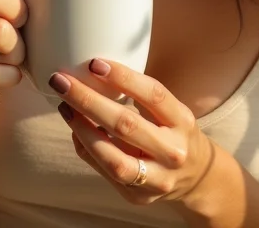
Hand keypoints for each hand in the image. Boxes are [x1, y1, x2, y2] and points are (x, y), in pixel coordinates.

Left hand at [49, 59, 215, 206]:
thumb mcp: (172, 110)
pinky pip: (105, 171)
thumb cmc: (175, 132)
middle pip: (125, 125)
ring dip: (82, 129)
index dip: (123, 77)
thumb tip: (95, 73)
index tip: (94, 63)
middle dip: (88, 101)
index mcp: (182, 120)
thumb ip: (142, 95)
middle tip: (62, 82)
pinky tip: (76, 130)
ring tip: (65, 107)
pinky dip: (86, 148)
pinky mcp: (138, 196)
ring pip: (112, 157)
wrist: (196, 176)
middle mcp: (173, 151)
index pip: (153, 94)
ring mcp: (156, 178)